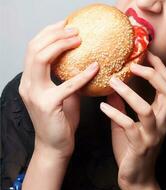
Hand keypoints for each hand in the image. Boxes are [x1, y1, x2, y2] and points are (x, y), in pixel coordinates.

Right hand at [19, 20, 98, 158]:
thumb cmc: (61, 120)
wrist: (55, 146)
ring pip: (41, 59)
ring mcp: (35, 94)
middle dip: (54, 34)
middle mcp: (27, 84)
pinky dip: (82, 74)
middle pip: (34, 48)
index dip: (48, 33)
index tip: (65, 25)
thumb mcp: (63, 94)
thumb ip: (68, 78)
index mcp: (30, 80)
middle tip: (74, 29)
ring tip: (79, 39)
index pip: (33, 49)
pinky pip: (67, 85)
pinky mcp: (48, 105)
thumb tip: (85, 62)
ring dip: (61, 45)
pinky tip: (95, 67)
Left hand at [99, 52, 165, 189]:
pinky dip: (115, 114)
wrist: (137, 179)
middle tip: (135, 64)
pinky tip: (102, 106)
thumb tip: (111, 88)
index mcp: (161, 115)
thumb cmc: (133, 150)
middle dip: (153, 74)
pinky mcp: (140, 146)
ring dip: (130, 93)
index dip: (160, 69)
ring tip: (114, 81)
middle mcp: (161, 122)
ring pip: (147, 109)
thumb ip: (122, 107)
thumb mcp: (127, 125)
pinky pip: (129, 126)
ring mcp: (152, 134)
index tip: (147, 54)